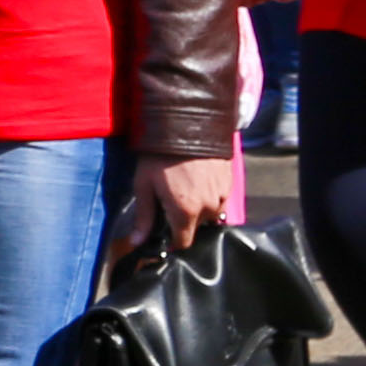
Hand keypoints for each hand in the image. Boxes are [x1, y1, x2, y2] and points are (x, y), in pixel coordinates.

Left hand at [117, 154, 232, 256]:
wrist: (186, 123)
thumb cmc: (159, 154)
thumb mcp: (144, 184)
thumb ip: (143, 216)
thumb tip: (136, 242)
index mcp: (185, 212)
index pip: (183, 242)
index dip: (172, 242)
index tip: (164, 234)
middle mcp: (208, 208)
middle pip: (196, 228)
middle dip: (183, 221)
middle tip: (170, 202)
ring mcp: (222, 195)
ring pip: (210, 214)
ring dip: (199, 209)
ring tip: (185, 189)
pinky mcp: (230, 182)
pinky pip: (220, 200)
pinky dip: (210, 196)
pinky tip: (197, 181)